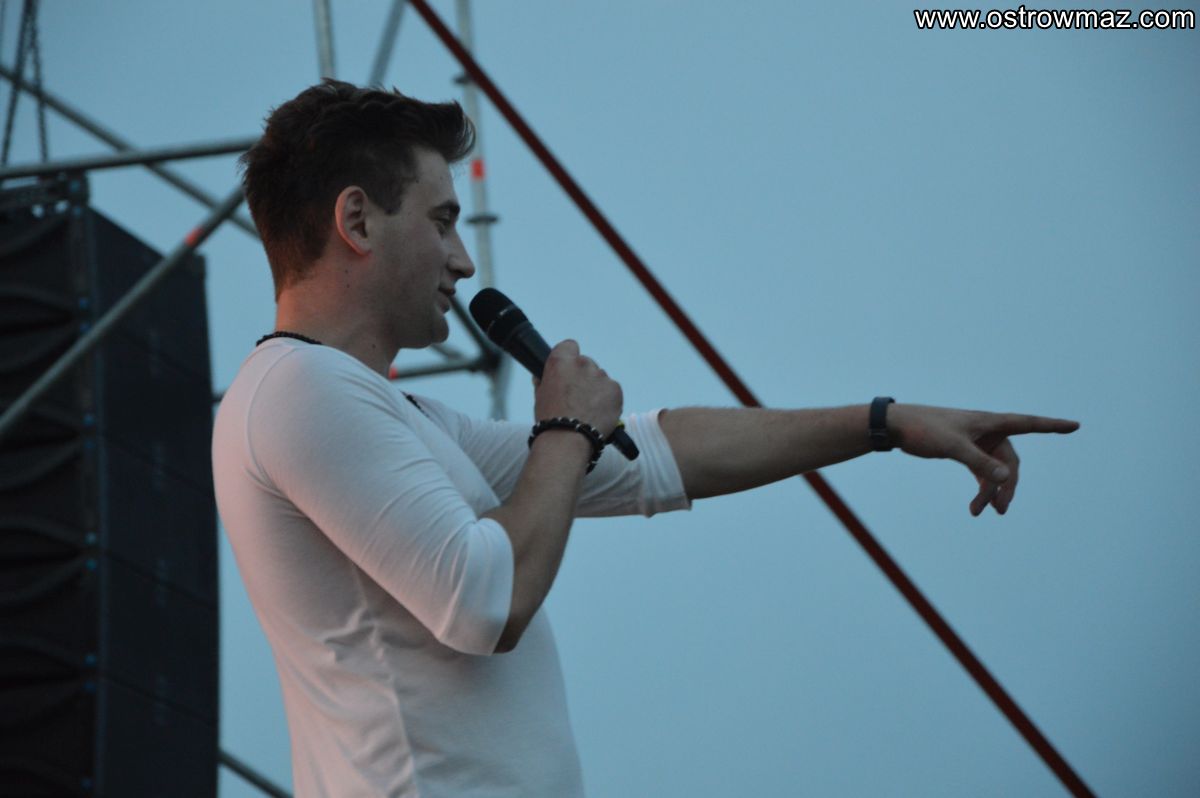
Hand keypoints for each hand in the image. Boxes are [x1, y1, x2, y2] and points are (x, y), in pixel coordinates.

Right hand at [533, 339, 622, 436]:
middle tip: (577, 397)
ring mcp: (601, 376)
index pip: (569, 346)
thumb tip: (542, 377)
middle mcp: (582, 364)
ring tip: (588, 410)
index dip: (568, 358)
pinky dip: (608, 400)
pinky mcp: (615, 389)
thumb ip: (544, 381)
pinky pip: (612, 391)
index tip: (567, 371)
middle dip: (583, 377)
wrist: (568, 440)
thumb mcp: (540, 396)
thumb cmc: (550, 419)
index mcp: (561, 361)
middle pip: (586, 364)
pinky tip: (598, 414)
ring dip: (596, 389)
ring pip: (600, 378)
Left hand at [886, 403, 1079, 516]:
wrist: (896, 426)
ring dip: (991, 491)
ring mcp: (977, 441)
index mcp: (990, 422)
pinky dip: (981, 487)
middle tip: (1000, 509)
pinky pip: (981, 471)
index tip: (1075, 426)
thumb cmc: (924, 430)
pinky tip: (978, 505)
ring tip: (981, 512)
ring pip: (995, 470)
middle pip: (1010, 461)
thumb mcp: (953, 447)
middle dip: (1006, 485)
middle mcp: (987, 431)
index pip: (1029, 423)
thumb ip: (980, 463)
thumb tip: (1007, 478)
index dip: (1052, 426)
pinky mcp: (964, 451)